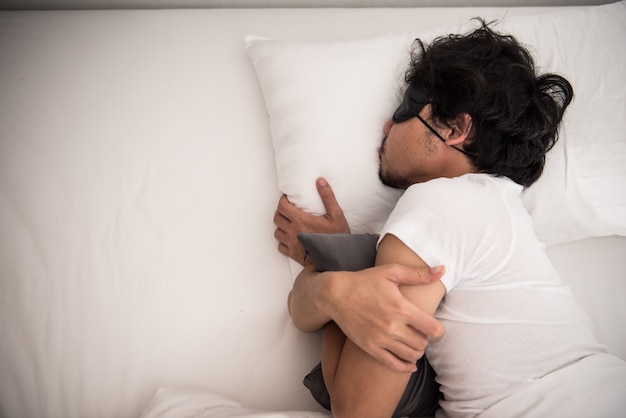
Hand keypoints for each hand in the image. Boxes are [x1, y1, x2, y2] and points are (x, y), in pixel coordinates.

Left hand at [273, 177, 349, 264]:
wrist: (337, 259)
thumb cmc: (337, 238)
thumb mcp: (336, 214)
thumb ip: (327, 196)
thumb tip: (320, 181)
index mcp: (301, 220)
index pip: (282, 207)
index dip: (282, 201)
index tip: (287, 199)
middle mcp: (293, 231)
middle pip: (277, 218)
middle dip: (281, 212)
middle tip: (288, 210)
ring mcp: (291, 244)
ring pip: (277, 232)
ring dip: (281, 226)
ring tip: (289, 224)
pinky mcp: (293, 254)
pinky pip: (280, 246)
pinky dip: (283, 242)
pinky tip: (291, 239)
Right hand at [320, 264, 445, 372]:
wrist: (335, 294)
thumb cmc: (364, 281)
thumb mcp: (391, 272)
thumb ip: (419, 274)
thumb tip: (443, 269)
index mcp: (401, 308)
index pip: (433, 329)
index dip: (439, 330)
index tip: (435, 326)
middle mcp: (392, 326)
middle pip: (423, 344)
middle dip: (426, 339)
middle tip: (422, 333)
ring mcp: (381, 339)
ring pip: (410, 355)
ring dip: (417, 351)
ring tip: (414, 343)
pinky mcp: (370, 347)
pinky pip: (393, 364)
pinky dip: (405, 367)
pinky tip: (409, 363)